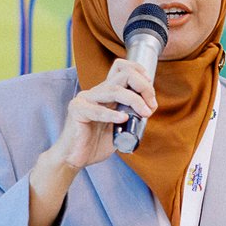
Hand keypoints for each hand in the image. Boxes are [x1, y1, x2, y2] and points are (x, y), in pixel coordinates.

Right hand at [45, 58, 157, 172]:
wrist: (74, 158)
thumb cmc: (95, 144)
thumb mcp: (120, 126)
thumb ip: (131, 115)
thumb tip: (149, 108)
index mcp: (105, 92)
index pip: (121, 68)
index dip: (139, 72)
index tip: (150, 89)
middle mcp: (96, 92)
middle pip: (123, 75)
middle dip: (143, 87)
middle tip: (151, 105)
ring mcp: (85, 99)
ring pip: (114, 90)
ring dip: (135, 100)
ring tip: (145, 113)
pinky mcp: (77, 111)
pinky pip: (98, 110)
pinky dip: (113, 114)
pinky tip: (123, 119)